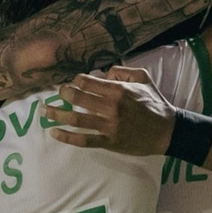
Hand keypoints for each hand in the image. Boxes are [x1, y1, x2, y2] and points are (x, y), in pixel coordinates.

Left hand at [43, 67, 176, 154]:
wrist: (167, 131)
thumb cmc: (155, 103)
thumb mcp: (143, 78)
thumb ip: (123, 70)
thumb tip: (104, 73)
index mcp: (118, 90)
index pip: (88, 82)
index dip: (76, 81)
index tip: (73, 82)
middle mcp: (111, 107)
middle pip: (78, 99)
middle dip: (63, 93)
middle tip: (57, 92)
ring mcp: (109, 126)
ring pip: (76, 120)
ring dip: (57, 114)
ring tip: (43, 111)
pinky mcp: (109, 142)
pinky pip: (84, 140)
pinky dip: (67, 137)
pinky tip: (54, 132)